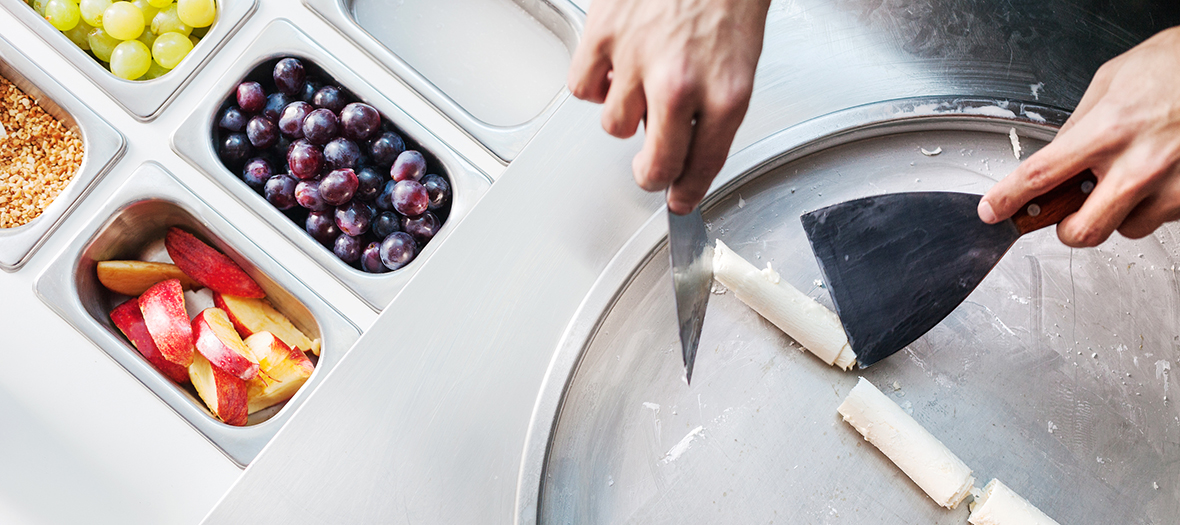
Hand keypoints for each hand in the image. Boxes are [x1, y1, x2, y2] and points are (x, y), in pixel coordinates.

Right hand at [567, 0, 772, 213]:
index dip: (688, 192)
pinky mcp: (602, 37)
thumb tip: (679, 139)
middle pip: (653, 164)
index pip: (703, 165)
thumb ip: (711, 104)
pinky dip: (594, 82)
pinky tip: (613, 64)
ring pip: (614, 126)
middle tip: (650, 168)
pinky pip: (583, 89)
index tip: (680, 200)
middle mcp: (681, 84)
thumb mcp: (739, 57)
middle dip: (651, 173)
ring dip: (624, 112)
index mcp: (727, 90)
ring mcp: (637, 61)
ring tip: (639, 82)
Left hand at [978, 26, 1179, 245]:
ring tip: (1125, 179)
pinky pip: (1156, 220)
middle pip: (1082, 230)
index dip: (1007, 199)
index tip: (993, 211)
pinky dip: (1148, 205)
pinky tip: (1155, 176)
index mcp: (1107, 130)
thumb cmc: (1175, 66)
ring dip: (1114, 214)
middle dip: (1064, 228)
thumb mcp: (1112, 81)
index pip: (1039, 176)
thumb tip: (1057, 150)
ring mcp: (1168, 186)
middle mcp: (1137, 165)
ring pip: (1122, 230)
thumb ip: (1080, 122)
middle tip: (1065, 214)